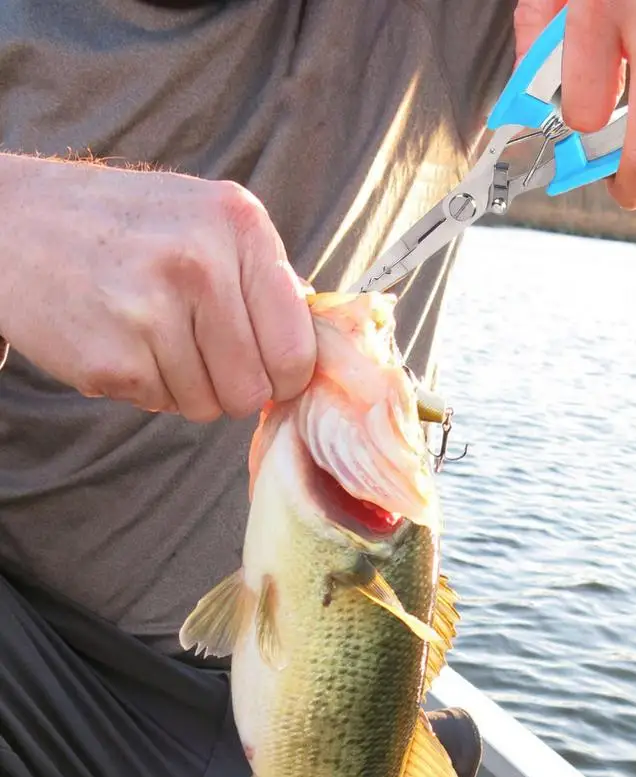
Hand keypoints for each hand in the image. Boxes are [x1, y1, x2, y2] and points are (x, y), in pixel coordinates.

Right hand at [0, 154, 315, 421]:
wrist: (14, 222)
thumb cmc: (128, 226)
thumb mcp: (209, 220)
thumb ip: (267, 279)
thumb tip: (315, 346)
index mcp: (239, 225)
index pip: (298, 349)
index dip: (288, 374)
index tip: (271, 370)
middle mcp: (200, 263)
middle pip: (253, 390)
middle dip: (235, 385)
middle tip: (204, 351)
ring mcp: (150, 312)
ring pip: (207, 407)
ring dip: (188, 386)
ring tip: (155, 335)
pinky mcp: (109, 359)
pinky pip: (160, 405)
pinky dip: (148, 386)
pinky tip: (124, 340)